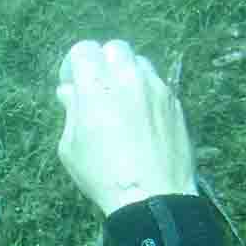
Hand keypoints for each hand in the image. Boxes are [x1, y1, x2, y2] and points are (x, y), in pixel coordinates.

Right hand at [55, 40, 196, 215]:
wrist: (152, 197)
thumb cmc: (102, 175)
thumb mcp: (71, 147)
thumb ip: (71, 111)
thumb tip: (70, 91)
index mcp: (97, 85)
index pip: (84, 49)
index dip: (75, 64)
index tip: (72, 84)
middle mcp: (129, 78)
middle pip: (115, 48)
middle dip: (103, 62)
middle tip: (98, 88)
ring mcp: (157, 88)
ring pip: (140, 63)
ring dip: (127, 74)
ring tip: (123, 100)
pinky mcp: (175, 102)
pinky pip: (158, 84)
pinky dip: (146, 92)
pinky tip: (143, 117)